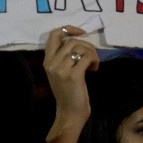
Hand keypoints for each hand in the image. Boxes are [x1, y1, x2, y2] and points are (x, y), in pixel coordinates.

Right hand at [43, 25, 98, 142]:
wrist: (69, 113)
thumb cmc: (68, 93)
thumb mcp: (60, 72)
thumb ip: (64, 57)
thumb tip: (79, 40)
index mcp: (47, 61)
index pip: (53, 35)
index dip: (69, 29)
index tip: (81, 33)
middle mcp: (51, 63)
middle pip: (71, 40)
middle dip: (87, 45)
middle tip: (92, 55)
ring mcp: (61, 69)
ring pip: (80, 48)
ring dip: (92, 53)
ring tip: (94, 63)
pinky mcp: (73, 76)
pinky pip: (87, 58)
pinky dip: (94, 61)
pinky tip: (94, 69)